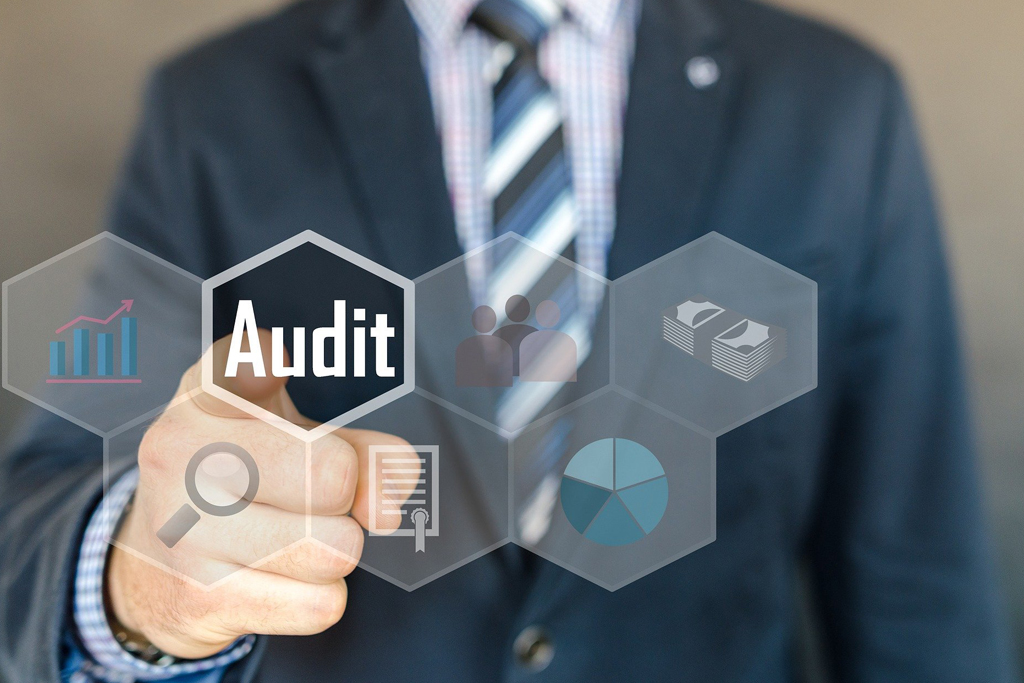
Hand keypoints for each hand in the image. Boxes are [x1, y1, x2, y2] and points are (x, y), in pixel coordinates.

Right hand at [107, 330, 411, 658]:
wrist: (152, 565)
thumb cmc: (242, 482)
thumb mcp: (295, 439)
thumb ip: (366, 451)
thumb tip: (385, 505)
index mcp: (204, 396)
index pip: (243, 360)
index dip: (264, 367)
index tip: (274, 367)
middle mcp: (181, 451)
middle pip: (331, 471)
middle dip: (345, 496)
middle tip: (316, 498)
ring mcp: (183, 527)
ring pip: (335, 547)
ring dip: (337, 551)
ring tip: (297, 540)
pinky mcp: (199, 597)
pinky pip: (319, 604)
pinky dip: (320, 598)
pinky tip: (281, 580)